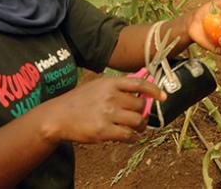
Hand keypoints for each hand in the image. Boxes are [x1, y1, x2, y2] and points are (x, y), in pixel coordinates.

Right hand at [44, 76, 164, 144]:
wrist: (58, 116)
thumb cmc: (79, 101)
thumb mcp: (97, 86)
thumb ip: (117, 86)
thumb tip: (141, 89)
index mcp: (110, 83)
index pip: (139, 84)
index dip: (154, 90)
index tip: (163, 96)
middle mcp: (110, 97)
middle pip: (140, 105)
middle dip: (143, 113)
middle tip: (140, 118)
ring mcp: (107, 114)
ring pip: (137, 121)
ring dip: (140, 127)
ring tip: (135, 129)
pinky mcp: (103, 131)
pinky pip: (128, 136)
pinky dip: (131, 138)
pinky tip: (127, 138)